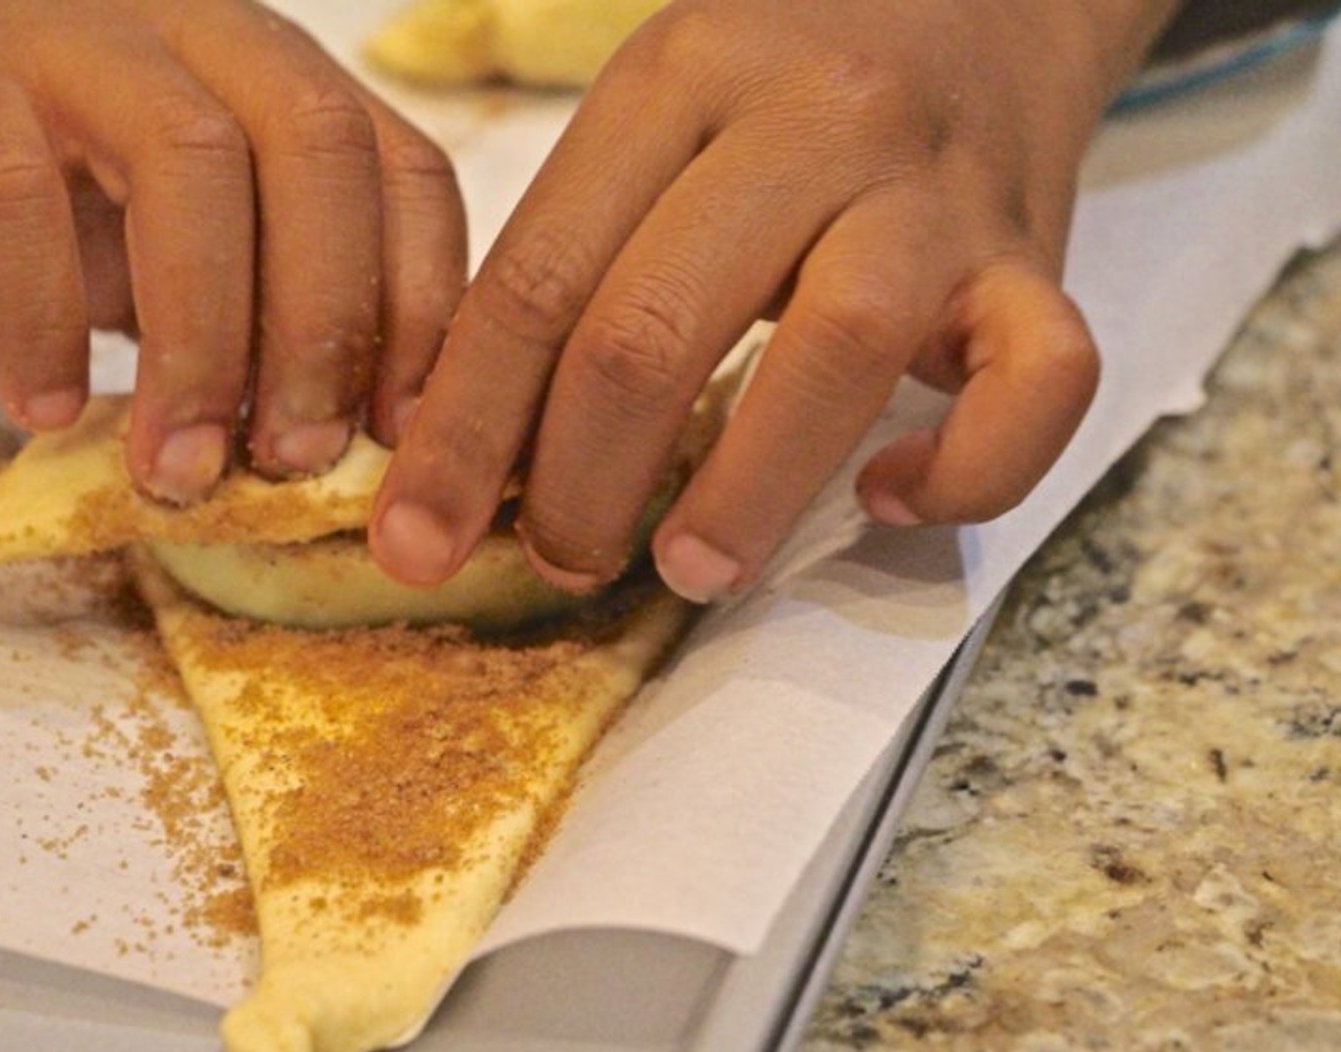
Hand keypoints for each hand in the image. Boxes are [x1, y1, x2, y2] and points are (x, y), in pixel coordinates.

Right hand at [0, 0, 465, 502]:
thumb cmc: (80, 192)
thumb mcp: (208, 243)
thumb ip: (275, 307)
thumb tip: (349, 445)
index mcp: (290, 83)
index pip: (408, 172)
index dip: (425, 309)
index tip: (403, 434)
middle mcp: (208, 36)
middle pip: (320, 149)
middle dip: (325, 325)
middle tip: (298, 459)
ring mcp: (84, 39)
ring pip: (191, 161)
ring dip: (203, 341)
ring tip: (182, 466)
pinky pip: (16, 191)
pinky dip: (43, 316)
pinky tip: (50, 408)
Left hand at [370, 0, 1174, 600]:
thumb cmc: (790, 91)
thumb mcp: (659, 126)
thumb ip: (574, 258)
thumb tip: (477, 444)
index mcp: (678, 76)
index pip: (537, 278)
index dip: (462, 430)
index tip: (419, 535)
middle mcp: (811, 120)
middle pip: (655, 326)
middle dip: (577, 481)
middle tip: (557, 559)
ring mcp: (936, 192)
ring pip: (835, 352)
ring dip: (740, 494)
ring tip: (688, 571)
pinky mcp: (1036, 263)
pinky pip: (1036, 384)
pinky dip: (965, 471)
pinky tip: (890, 499)